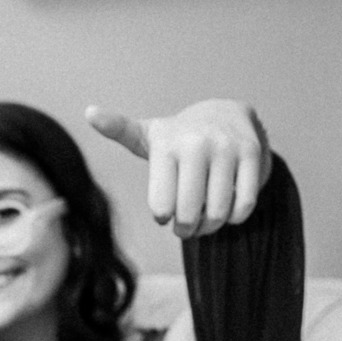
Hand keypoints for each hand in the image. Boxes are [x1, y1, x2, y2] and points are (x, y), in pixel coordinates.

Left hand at [86, 98, 269, 237]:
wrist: (227, 113)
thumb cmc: (181, 138)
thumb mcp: (150, 135)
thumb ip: (120, 130)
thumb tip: (89, 111)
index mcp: (166, 144)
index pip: (161, 208)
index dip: (164, 217)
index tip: (165, 211)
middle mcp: (196, 143)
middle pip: (188, 214)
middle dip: (186, 229)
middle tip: (186, 225)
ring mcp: (226, 147)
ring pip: (217, 212)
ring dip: (210, 227)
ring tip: (206, 220)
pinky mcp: (252, 153)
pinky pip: (243, 204)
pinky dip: (234, 217)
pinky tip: (228, 209)